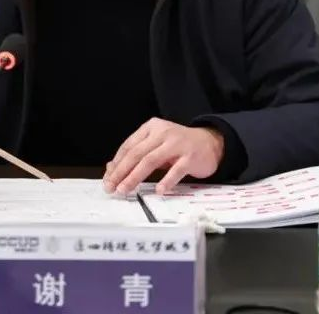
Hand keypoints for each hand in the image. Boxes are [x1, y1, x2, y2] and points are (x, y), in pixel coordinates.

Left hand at [103, 118, 223, 195]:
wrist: (211, 142)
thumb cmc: (180, 145)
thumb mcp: (156, 145)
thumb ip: (137, 154)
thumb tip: (112, 168)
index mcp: (152, 127)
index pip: (129, 145)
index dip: (116, 163)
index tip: (108, 178)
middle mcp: (163, 132)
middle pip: (137, 153)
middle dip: (122, 171)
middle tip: (112, 186)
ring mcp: (178, 144)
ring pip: (151, 160)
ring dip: (136, 176)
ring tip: (125, 189)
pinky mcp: (190, 156)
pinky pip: (176, 170)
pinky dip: (166, 181)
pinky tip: (159, 190)